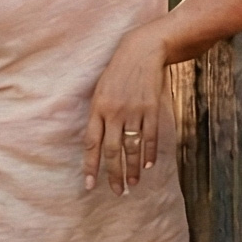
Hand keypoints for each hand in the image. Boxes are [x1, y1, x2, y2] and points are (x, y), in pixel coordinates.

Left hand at [83, 29, 165, 195]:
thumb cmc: (118, 71)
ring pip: (132, 147)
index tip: (90, 185)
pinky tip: (147, 165)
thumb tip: (96, 141)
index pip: (92, 143)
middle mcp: (114, 112)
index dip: (91, 166)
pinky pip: (150, 136)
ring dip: (132, 169)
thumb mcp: (101, 89)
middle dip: (114, 174)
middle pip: (113, 151)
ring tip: (132, 185)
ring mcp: (134, 111)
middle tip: (116, 192)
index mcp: (98, 108)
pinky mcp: (152, 108)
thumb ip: (98, 114)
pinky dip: (149, 152)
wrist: (143, 50)